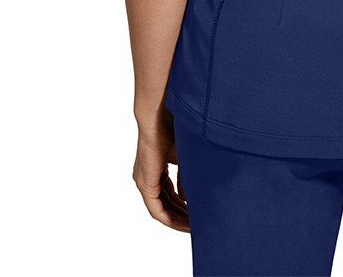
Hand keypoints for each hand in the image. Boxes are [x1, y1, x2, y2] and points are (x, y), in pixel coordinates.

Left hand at [133, 108, 189, 230]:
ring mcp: (144, 183)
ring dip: (178, 219)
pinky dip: (171, 218)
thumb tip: (187, 198)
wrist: (159, 117)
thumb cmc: (172, 129)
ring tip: (194, 226)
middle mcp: (146, 178)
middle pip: (165, 205)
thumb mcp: (183, 158)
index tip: (197, 213)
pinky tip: (185, 222)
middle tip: (198, 224)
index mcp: (154, 170)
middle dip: (182, 216)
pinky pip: (157, 210)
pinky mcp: (146, 185)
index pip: (169, 194)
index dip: (183, 206)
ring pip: (161, 210)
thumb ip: (185, 178)